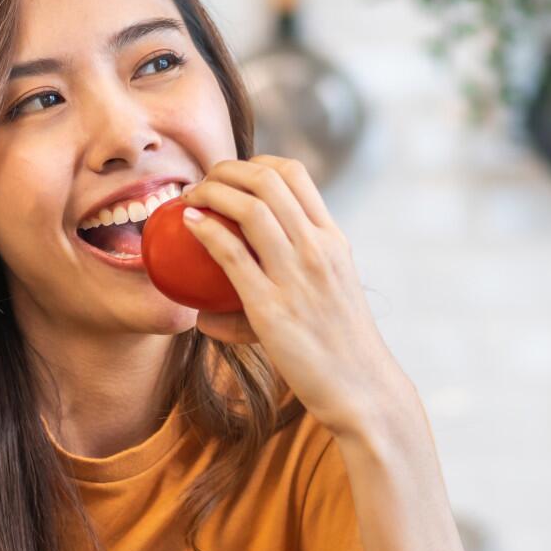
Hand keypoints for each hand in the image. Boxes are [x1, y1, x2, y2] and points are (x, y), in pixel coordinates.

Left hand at [181, 157, 415, 441]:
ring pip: (249, 207)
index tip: (233, 176)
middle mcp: (318, 248)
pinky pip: (231, 254)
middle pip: (267, 180)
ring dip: (211, 191)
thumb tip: (233, 290)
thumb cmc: (340, 347)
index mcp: (333, 240)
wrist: (362, 387)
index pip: (295, 174)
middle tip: (202, 182)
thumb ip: (292, 278)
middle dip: (226, 169)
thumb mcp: (329, 294)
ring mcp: (297, 275)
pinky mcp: (272, 307)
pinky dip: (205, 230)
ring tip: (190, 198)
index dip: (256, 163)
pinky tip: (188, 224)